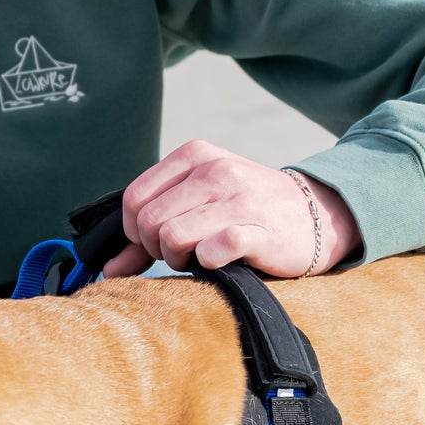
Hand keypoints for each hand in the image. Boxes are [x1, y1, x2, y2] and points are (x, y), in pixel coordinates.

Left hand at [103, 141, 360, 279]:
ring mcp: (238, 198)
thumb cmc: (246, 212)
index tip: (156, 243)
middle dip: (157, 249)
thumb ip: (149, 231)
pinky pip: (212, 250)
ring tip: (200, 258)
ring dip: (180, 260)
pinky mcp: (259, 229)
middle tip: (182, 253)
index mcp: (194, 155)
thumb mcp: (198, 204)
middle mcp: (215, 169)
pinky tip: (222, 260)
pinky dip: (208, 263)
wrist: (316, 215)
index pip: (133, 199)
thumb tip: (107, 269)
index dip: (134, 232)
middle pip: (148, 222)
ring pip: (172, 236)